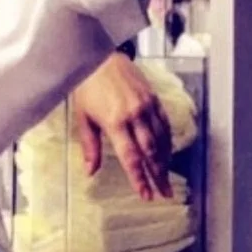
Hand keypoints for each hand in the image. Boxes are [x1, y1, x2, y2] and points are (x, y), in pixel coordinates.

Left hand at [72, 52, 172, 200]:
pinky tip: (168, 153)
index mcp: (115, 122)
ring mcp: (147, 106)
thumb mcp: (83, 117)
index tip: (146, 195)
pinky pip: (165, 124)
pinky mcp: (153, 98)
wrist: (100, 56)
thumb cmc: (87, 86)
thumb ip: (90, 146)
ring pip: (161, 140)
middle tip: (165, 194)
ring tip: (167, 179)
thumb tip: (90, 171)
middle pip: (151, 152)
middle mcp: (134, 115)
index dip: (140, 179)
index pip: (131, 158)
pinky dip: (168, 141)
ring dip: (165, 161)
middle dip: (158, 175)